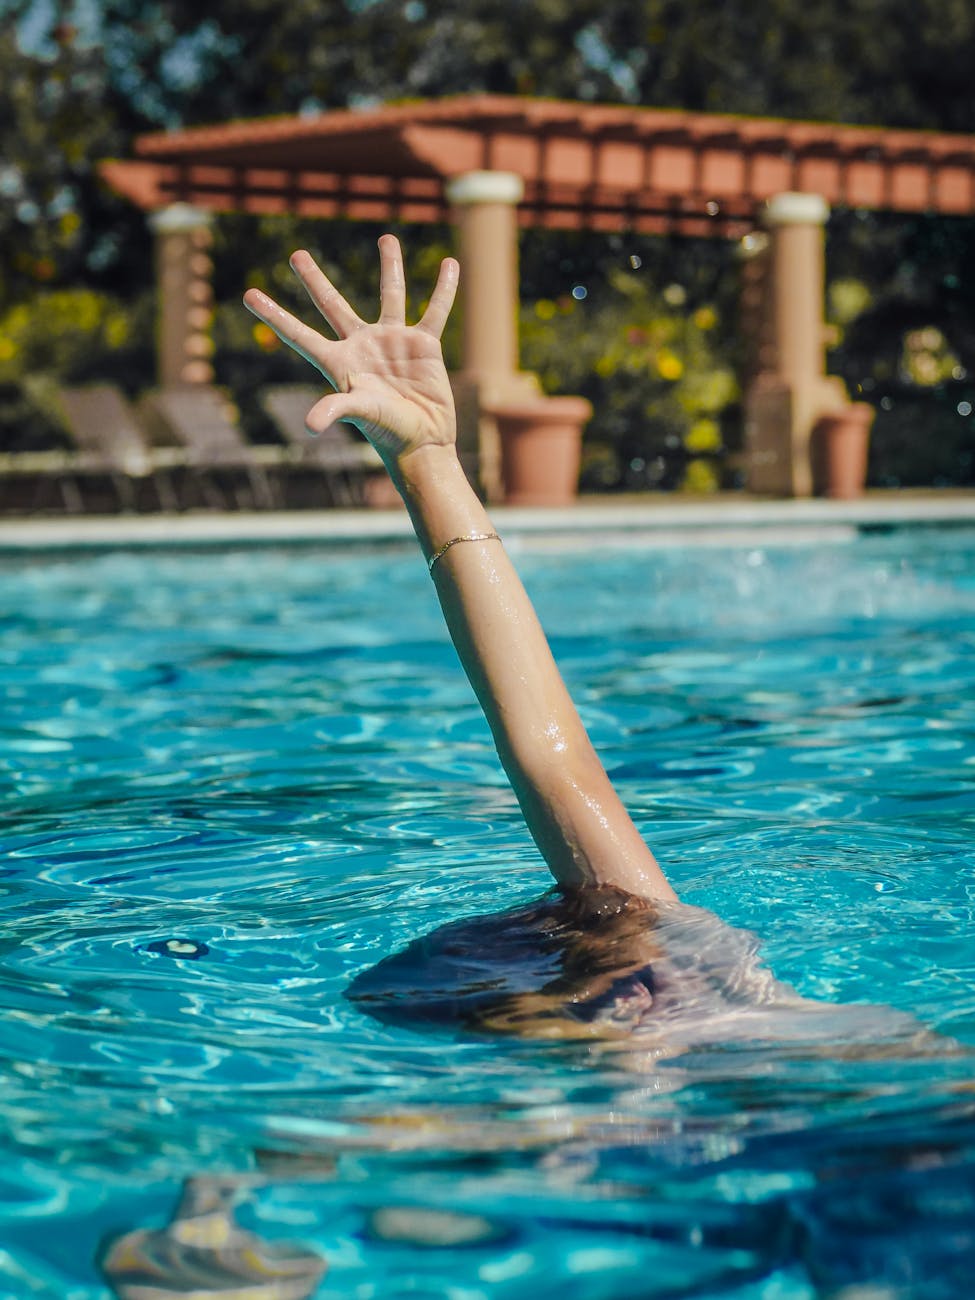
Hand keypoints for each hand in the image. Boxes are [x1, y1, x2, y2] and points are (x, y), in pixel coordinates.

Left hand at [243, 235, 459, 465]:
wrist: (424, 440)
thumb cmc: (388, 431)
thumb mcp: (361, 413)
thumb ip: (336, 410)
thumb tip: (310, 426)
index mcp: (338, 361)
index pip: (298, 333)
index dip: (274, 314)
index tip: (248, 294)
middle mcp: (361, 345)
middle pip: (331, 304)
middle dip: (313, 280)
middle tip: (296, 255)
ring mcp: (393, 341)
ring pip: (390, 294)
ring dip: (390, 265)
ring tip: (387, 237)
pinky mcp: (424, 344)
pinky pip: (436, 310)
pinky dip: (444, 288)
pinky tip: (450, 264)